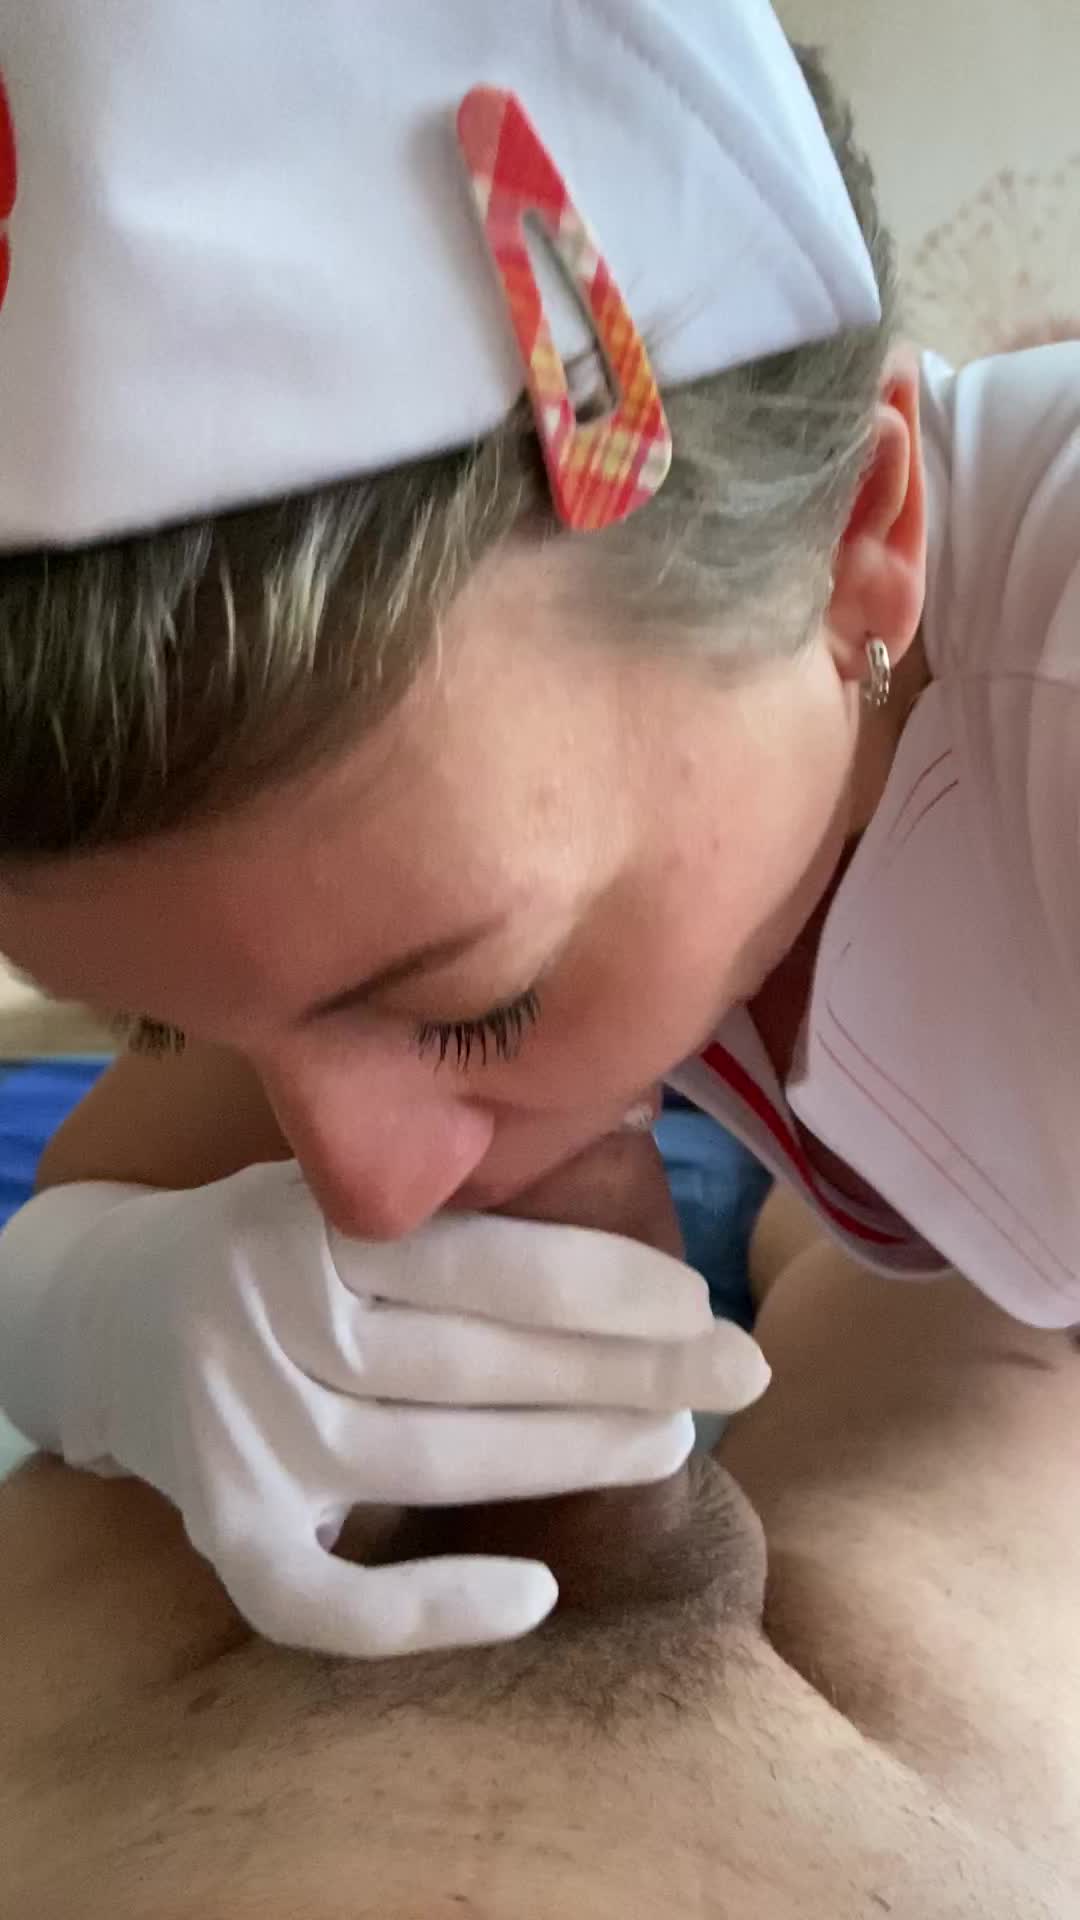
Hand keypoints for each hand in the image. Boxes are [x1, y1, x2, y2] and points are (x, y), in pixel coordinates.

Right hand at [0, 1156, 766, 1655]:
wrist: (98, 1311)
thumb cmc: (264, 1245)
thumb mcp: (330, 1189)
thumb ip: (444, 1199)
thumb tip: (629, 1136)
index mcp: (308, 1224)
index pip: (485, 1263)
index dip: (605, 1287)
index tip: (699, 1303)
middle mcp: (270, 1323)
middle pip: (476, 1367)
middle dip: (627, 1373)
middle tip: (737, 1376)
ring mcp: (244, 1434)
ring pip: (431, 1465)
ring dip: (569, 1459)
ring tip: (673, 1443)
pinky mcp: (221, 1527)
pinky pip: (323, 1596)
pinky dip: (427, 1609)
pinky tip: (535, 1595)